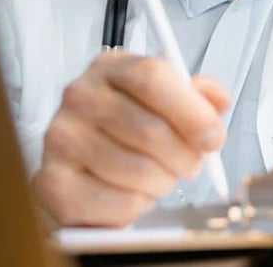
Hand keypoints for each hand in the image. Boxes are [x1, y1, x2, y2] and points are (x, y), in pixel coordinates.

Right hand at [33, 51, 229, 226]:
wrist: (80, 160)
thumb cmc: (127, 124)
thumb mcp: (165, 96)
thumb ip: (197, 94)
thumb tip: (219, 101)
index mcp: (112, 67)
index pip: (153, 78)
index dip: (192, 111)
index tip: (213, 136)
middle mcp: (81, 96)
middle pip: (150, 129)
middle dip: (184, 155)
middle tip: (191, 163)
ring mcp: (62, 138)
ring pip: (138, 170)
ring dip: (163, 181)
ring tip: (160, 175)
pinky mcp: (54, 183)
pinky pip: (119, 202)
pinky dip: (139, 204)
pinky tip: (133, 190)